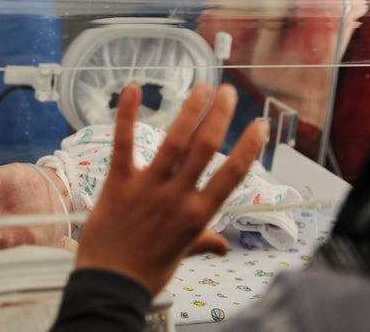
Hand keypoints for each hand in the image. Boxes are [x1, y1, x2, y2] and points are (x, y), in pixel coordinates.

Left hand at [75, 82, 267, 295]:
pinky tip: (134, 88)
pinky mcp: (118, 182)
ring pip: (174, 140)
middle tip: (228, 91)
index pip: (232, 174)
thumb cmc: (147, 271)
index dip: (248, 147)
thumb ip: (203, 242)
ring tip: (202, 86)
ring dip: (190, 109)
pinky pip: (124, 143)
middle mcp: (177, 196)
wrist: (109, 283)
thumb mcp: (182, 255)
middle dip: (220, 115)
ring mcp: (147, 187)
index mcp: (198, 214)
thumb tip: (223, 247)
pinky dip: (127, 114)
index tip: (260, 124)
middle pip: (205, 147)